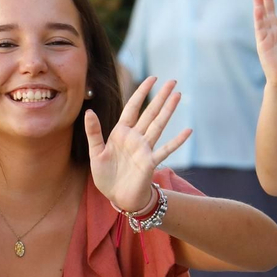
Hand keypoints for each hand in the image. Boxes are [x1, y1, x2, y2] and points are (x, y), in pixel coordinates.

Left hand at [85, 76, 190, 211]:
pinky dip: (176, 141)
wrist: (117, 197)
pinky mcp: (150, 162)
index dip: (141, 92)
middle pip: (150, 112)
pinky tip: (187, 131)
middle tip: (173, 80)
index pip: (133, 107)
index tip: (151, 78)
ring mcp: (145, 149)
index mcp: (121, 133)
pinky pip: (165, 149)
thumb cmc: (106, 176)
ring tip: (178, 95)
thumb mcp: (96, 153)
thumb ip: (94, 132)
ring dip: (168, 111)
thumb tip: (89, 111)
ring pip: (158, 125)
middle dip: (160, 96)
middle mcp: (136, 137)